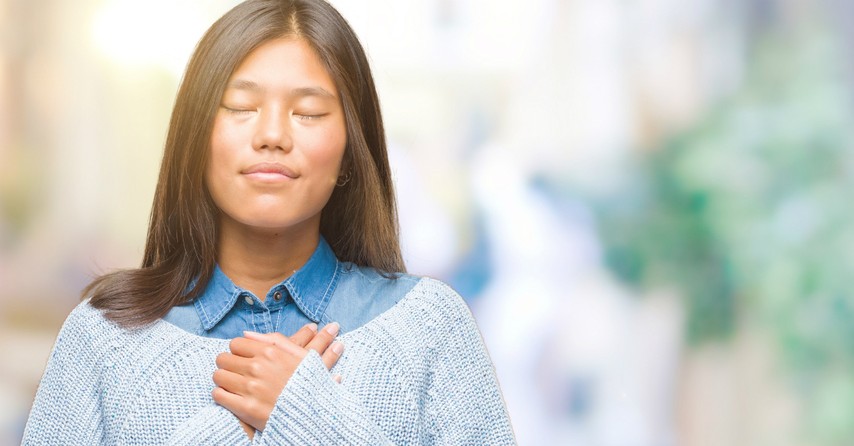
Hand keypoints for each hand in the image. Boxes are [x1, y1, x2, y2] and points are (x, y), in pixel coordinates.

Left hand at [212, 322, 343, 431]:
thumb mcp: (299, 355)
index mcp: (270, 352)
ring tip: (234, 384)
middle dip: (228, 364)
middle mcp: (258, 367)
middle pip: (223, 358)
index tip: (243, 358)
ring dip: (224, 379)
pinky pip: (219, 395)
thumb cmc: (306, 382)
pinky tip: (232, 397)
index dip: (238, 351)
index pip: (236, 343)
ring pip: (218, 376)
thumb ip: (274, 340)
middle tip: (236, 372)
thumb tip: (246, 333)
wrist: (314, 413)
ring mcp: (251, 388)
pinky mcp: (246, 408)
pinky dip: (222, 395)